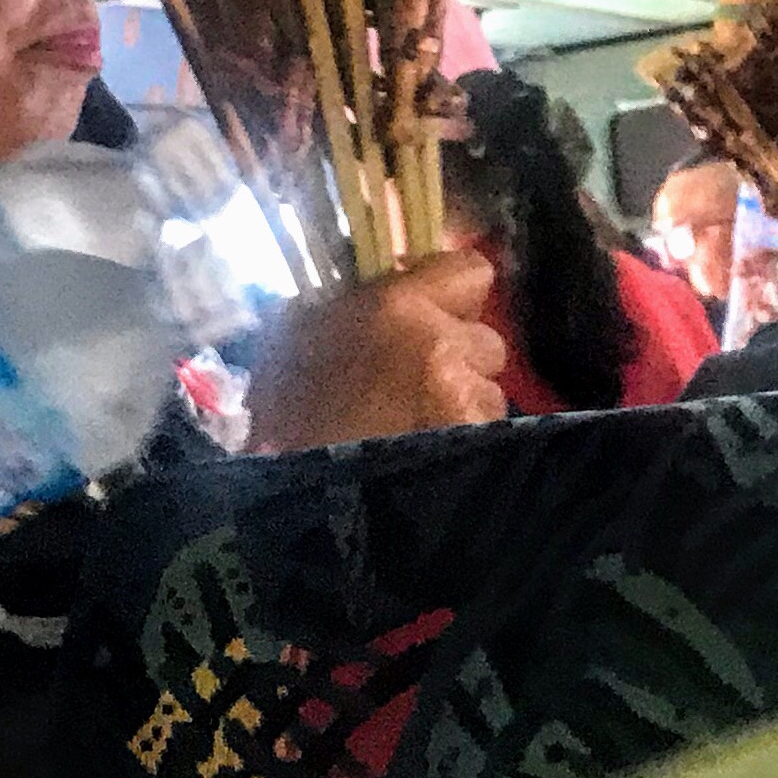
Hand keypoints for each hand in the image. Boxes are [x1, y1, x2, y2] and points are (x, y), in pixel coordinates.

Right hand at [249, 248, 509, 450]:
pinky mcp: (482, 449)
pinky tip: (432, 459)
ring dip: (463, 403)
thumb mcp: (293, 343)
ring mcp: (468, 402)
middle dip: (460, 356)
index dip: (455, 290)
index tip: (434, 307)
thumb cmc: (288, 421)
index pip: (470, 272)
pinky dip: (467, 442)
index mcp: (397, 309)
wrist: (307, 505)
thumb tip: (372, 292)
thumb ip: (344, 310)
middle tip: (422, 380)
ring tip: (422, 429)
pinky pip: (487, 434)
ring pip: (489, 391)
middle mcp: (444, 347)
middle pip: (485, 339)